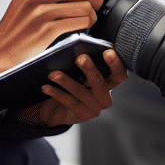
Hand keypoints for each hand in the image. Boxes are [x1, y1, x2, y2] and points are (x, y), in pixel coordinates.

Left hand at [12, 49, 127, 127]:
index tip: (107, 52)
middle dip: (90, 70)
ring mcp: (95, 108)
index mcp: (109, 83)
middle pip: (100, 83)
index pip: (119, 75)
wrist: (58, 108)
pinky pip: (70, 103)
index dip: (115, 64)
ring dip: (66, 81)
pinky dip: (57, 93)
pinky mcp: (83, 116)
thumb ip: (81, 61)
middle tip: (80, 58)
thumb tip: (71, 47)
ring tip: (53, 74)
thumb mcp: (77, 71)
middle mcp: (105, 97)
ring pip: (81, 93)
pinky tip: (46, 87)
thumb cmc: (71, 82)